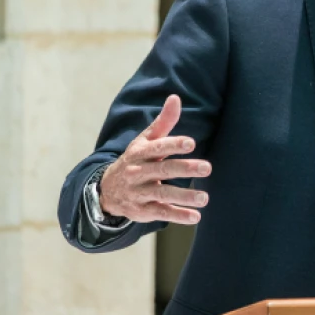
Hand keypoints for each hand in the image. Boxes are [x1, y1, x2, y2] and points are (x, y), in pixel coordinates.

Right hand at [99, 94, 211, 223]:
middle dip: (185, 169)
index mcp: (141, 152)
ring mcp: (140, 192)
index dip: (174, 144)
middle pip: (164, 170)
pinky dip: (178, 216)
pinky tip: (195, 217)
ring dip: (185, 196)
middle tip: (207, 167)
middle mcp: (139, 172)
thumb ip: (163, 122)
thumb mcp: (145, 141)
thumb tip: (176, 98)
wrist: (107, 189)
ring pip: (164, 194)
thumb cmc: (135, 160)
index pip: (158, 147)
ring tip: (205, 198)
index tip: (191, 143)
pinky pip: (161, 213)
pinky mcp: (142, 210)